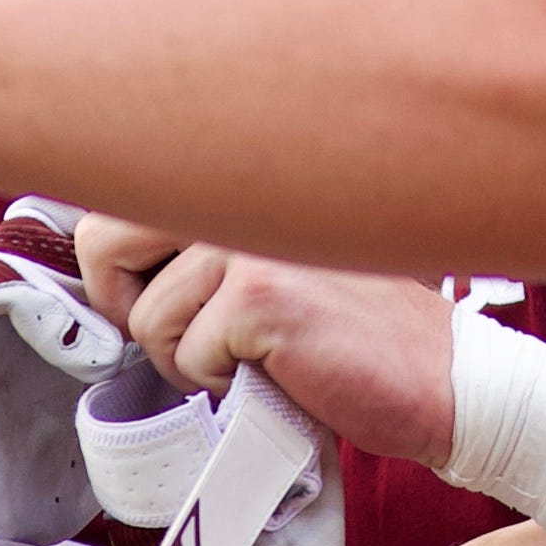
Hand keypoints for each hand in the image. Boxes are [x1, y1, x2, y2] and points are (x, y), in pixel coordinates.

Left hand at [76, 218, 456, 467]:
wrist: (442, 375)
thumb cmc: (353, 322)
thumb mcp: (275, 252)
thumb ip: (206, 231)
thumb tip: (102, 252)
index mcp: (244, 163)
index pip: (120, 194)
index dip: (120, 266)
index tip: (154, 296)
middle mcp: (244, 182)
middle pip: (103, 241)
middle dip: (128, 306)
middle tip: (185, 334)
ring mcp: (252, 237)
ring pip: (149, 320)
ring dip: (190, 357)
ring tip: (255, 353)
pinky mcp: (262, 296)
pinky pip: (189, 358)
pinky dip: (225, 382)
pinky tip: (279, 367)